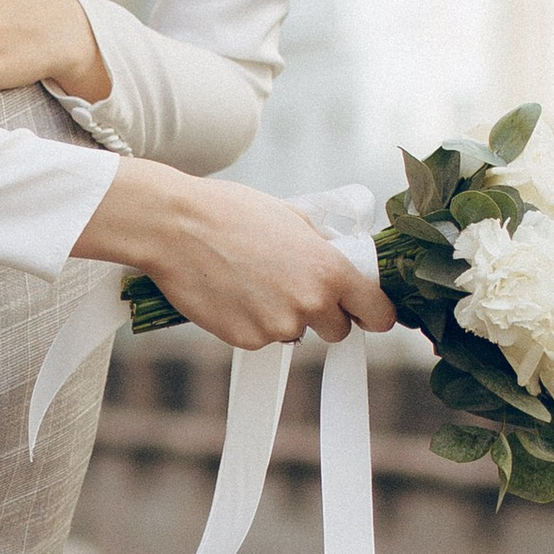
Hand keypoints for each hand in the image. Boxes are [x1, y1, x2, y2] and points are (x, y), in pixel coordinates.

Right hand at [72, 164, 396, 350]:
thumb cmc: (230, 212)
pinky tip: (230, 293)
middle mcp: (311, 304)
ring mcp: (278, 327)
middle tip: (289, 285)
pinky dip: (248, 322)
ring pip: (292, 333)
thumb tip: (339, 260)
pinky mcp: (246, 340)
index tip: (365, 313)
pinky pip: (259, 338)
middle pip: (337, 330)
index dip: (373, 315)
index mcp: (331, 271)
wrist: (175, 227)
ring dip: (279, 315)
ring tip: (249, 281)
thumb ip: (322, 248)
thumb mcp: (293, 218)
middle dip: (321, 314)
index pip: (379, 314)